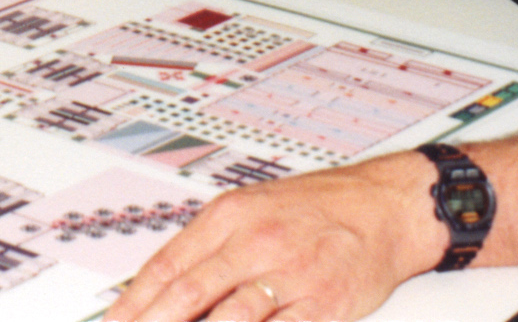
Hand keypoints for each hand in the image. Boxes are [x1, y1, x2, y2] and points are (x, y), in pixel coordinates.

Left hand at [108, 154, 439, 321]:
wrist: (383, 206)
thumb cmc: (316, 207)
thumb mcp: (250, 208)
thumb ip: (208, 245)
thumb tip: (162, 284)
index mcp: (229, 216)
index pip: (167, 264)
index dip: (134, 301)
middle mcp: (255, 241)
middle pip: (189, 293)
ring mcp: (289, 273)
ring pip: (230, 318)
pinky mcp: (323, 304)